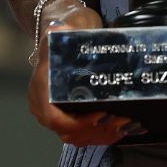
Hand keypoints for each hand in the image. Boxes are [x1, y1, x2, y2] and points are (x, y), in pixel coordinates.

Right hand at [26, 4, 136, 146]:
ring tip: (126, 126)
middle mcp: (42, 104)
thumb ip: (59, 30)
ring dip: (102, 136)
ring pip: (76, 137)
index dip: (76, 124)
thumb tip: (60, 29)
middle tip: (123, 121)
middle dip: (97, 131)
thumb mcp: (61, 29)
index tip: (101, 115)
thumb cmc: (64, 34)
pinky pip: (81, 135)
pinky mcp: (66, 117)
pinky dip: (100, 136)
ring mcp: (53, 112)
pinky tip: (120, 130)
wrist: (62, 37)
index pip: (52, 118)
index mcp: (40, 87)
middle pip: (67, 132)